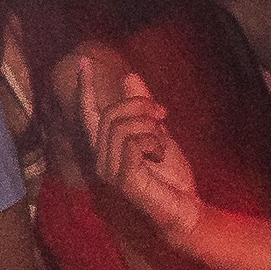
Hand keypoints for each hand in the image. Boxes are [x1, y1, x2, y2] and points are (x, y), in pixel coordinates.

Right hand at [88, 55, 206, 249]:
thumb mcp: (158, 133)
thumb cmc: (170, 176)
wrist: (186, 208)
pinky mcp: (123, 179)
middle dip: (140, 106)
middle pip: (110, 114)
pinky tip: (160, 155)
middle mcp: (101, 159)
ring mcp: (109, 171)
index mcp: (106, 147)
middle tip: (163, 114)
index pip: (88, 113)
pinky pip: (132, 144)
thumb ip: (142, 109)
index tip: (85, 61)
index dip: (85, 88)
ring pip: (121, 127)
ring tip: (162, 142)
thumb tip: (130, 77)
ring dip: (149, 127)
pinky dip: (153, 143)